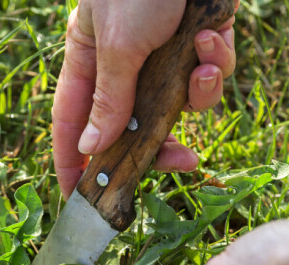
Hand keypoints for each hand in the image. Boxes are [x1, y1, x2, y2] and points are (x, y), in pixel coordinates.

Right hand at [52, 0, 237, 197]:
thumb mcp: (119, 45)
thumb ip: (110, 100)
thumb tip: (91, 150)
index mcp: (88, 61)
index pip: (73, 125)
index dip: (73, 164)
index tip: (80, 202)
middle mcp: (124, 64)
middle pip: (134, 126)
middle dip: (160, 143)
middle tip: (180, 162)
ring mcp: (162, 55)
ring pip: (178, 105)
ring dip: (197, 95)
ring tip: (202, 70)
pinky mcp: (197, 43)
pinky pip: (208, 75)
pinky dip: (215, 63)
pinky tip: (213, 38)